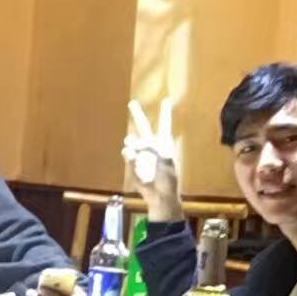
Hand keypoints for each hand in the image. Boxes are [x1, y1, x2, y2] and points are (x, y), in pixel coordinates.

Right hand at [123, 98, 182, 222]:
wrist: (160, 195)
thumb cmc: (168, 180)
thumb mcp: (166, 162)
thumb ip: (154, 150)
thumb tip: (139, 145)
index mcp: (163, 144)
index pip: (163, 125)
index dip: (164, 113)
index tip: (166, 99)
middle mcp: (151, 146)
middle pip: (143, 127)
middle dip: (138, 114)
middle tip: (132, 102)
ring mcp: (141, 154)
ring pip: (131, 141)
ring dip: (132, 142)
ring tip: (135, 148)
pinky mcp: (132, 163)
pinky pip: (128, 154)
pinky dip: (130, 155)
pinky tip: (133, 158)